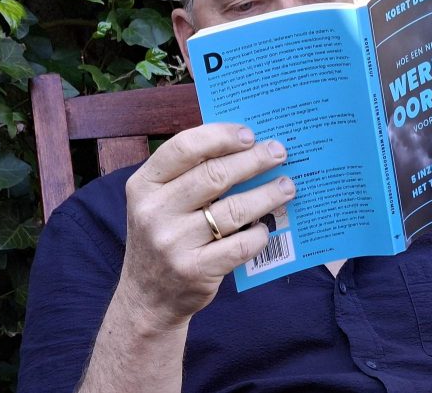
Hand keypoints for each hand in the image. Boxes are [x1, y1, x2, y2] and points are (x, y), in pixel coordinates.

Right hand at [117, 123, 294, 327]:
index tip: (249, 134)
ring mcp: (172, 243)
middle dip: (254, 160)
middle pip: (215, 175)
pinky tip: (266, 227)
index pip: (184, 148)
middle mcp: (154, 211)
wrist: (147, 297)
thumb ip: (190, 174)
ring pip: (234, 210)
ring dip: (267, 195)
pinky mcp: (193, 271)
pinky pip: (240, 246)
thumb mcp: (161, 201)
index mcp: (144, 185)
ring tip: (287, 186)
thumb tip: (246, 145)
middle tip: (279, 152)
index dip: (220, 136)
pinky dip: (259, 234)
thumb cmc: (165, 236)